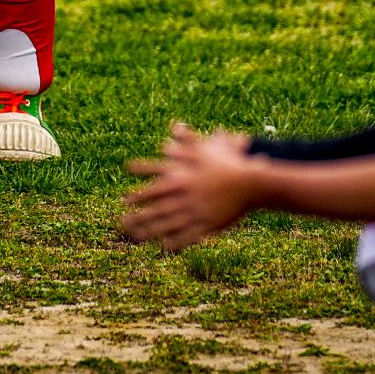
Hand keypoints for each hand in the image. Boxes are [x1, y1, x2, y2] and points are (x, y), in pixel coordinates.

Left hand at [122, 124, 264, 251]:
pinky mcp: (208, 225)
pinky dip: (175, 243)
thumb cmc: (227, 163)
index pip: (153, 189)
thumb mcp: (205, 148)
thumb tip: (174, 126)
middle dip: (138, 217)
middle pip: (156, 210)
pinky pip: (187, 237)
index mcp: (181, 180)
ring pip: (167, 226)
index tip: (124, 200)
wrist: (251, 182)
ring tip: (136, 238)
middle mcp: (185, 198)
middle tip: (123, 222)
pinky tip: (165, 247)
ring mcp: (195, 213)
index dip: (138, 196)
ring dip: (150, 233)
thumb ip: (186, 140)